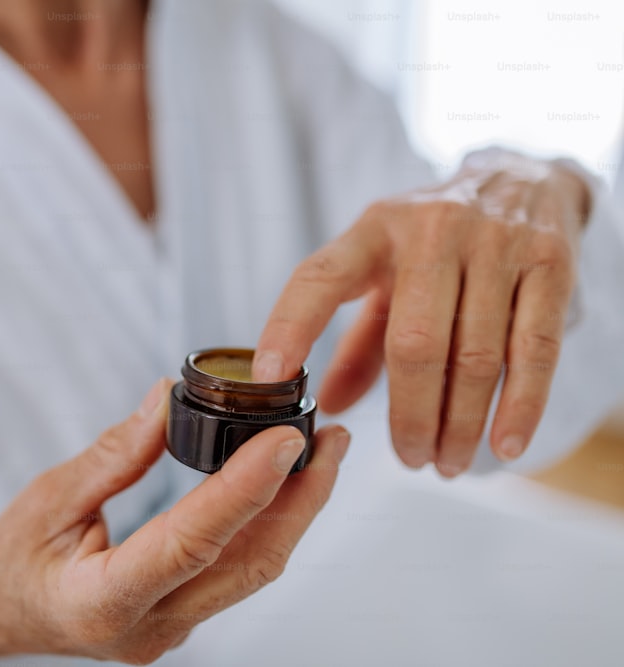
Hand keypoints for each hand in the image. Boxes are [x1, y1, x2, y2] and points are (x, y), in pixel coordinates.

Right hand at [0, 379, 349, 664]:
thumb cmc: (8, 564)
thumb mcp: (48, 498)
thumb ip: (116, 454)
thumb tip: (169, 401)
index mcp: (104, 601)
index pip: (192, 541)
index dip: (244, 489)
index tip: (284, 440)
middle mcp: (150, 628)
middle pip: (248, 564)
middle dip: (300, 500)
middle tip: (330, 439)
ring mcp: (171, 630)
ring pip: (252, 571)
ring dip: (293, 512)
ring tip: (319, 455)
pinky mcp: (181, 618)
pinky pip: (237, 572)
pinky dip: (265, 526)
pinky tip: (280, 488)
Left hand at [253, 149, 589, 476]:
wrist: (523, 176)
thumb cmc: (435, 242)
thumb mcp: (384, 274)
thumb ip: (356, 342)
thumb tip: (327, 407)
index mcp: (373, 231)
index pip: (318, 278)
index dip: (289, 327)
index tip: (271, 379)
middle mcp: (431, 230)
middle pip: (414, 342)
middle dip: (411, 415)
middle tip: (410, 460)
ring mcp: (496, 242)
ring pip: (476, 355)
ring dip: (461, 423)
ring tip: (449, 464)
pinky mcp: (552, 261)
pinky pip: (535, 348)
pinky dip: (521, 405)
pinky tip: (505, 445)